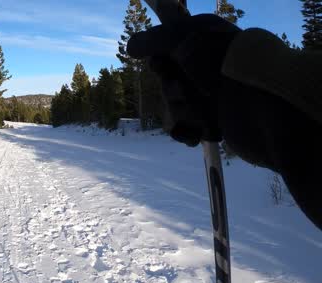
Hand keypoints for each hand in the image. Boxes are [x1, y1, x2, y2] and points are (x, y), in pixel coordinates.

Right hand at [127, 14, 239, 145]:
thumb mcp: (186, 38)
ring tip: (204, 112)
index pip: (164, 52)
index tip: (162, 65)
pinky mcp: (213, 122)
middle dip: (172, 91)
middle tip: (188, 90)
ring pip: (174, 108)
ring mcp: (210, 96)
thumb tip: (131, 46)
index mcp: (202, 43)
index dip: (159, 62)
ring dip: (183, 111)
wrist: (262, 105)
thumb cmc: (224, 65)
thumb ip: (155, 39)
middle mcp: (205, 68)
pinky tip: (198, 132)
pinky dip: (188, 131)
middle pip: (166, 83)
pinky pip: (184, 129)